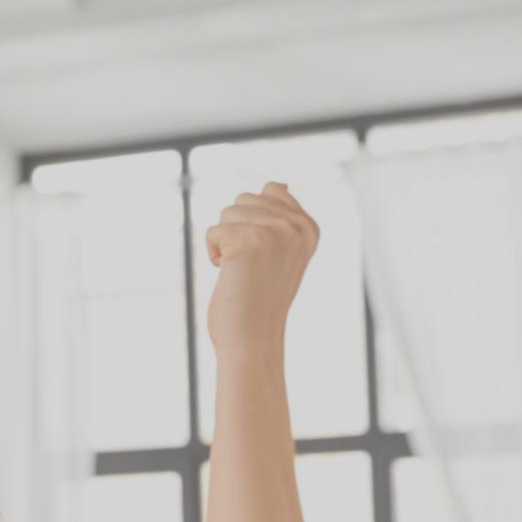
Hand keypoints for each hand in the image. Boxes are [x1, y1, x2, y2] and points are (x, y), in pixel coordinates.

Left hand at [204, 182, 318, 360]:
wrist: (252, 339)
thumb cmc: (258, 300)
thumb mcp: (280, 253)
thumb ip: (280, 218)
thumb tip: (277, 183)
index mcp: (309, 227)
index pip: (272, 189)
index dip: (253, 220)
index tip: (262, 253)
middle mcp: (297, 226)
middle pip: (245, 198)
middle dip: (236, 230)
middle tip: (250, 266)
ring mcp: (275, 231)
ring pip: (227, 212)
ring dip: (224, 243)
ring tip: (241, 271)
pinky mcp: (249, 240)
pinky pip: (212, 232)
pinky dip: (213, 255)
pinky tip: (229, 276)